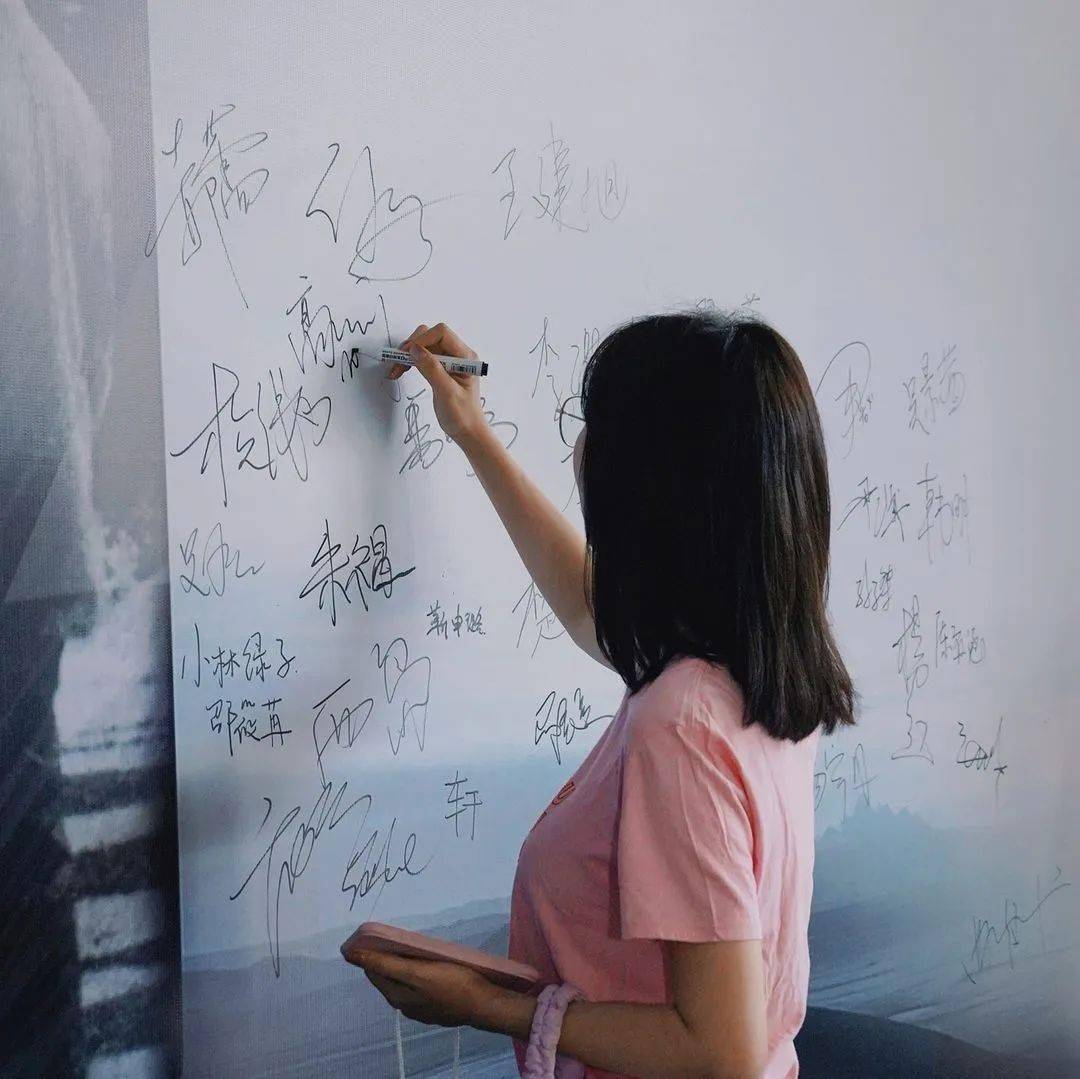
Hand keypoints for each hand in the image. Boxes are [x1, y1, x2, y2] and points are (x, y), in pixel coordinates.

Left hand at [343, 946, 506, 1030]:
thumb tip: (354, 955)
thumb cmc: (452, 982)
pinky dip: (413, 973)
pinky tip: (424, 964)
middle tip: (387, 935)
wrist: (483, 1003)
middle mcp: (403, 1004)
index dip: (368, 953)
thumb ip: (386, 964)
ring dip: (399, 964)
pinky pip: (416, 986)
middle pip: (386, 976)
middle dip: (383, 957)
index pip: (373, 970)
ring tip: (406, 946)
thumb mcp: (417, 971)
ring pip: (401, 981)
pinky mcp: (434, 1006)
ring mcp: (419, 1008)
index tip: (367, 935)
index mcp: (396, 995)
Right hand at [389, 322, 484, 443]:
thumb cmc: (462, 415)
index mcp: (465, 357)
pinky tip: (399, 371)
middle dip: (412, 346)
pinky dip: (410, 362)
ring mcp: (448, 362)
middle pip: (430, 337)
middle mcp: (457, 355)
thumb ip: (432, 369)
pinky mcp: (440, 370)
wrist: (467, 432)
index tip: (408, 354)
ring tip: (395, 369)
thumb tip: (415, 349)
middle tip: (398, 361)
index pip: (442, 334)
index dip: (423, 340)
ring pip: (423, 347)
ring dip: (408, 355)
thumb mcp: (447, 392)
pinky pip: (422, 358)